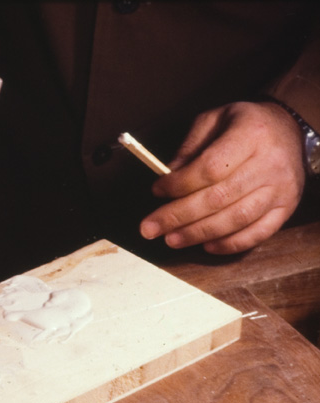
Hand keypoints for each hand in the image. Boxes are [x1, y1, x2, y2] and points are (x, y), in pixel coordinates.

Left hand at [140, 101, 304, 253]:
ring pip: (236, 219)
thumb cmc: (243, 125)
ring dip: (199, 233)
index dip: (179, 184)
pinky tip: (206, 246)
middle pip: (218, 198)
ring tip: (171, 240)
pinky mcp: (286, 208)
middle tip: (149, 228)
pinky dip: (230, 244)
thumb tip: (167, 177)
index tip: (157, 190)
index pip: (210, 168)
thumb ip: (190, 147)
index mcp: (250, 135)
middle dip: (178, 216)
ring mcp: (280, 188)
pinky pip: (258, 233)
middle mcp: (269, 163)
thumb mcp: (214, 120)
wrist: (289, 129)